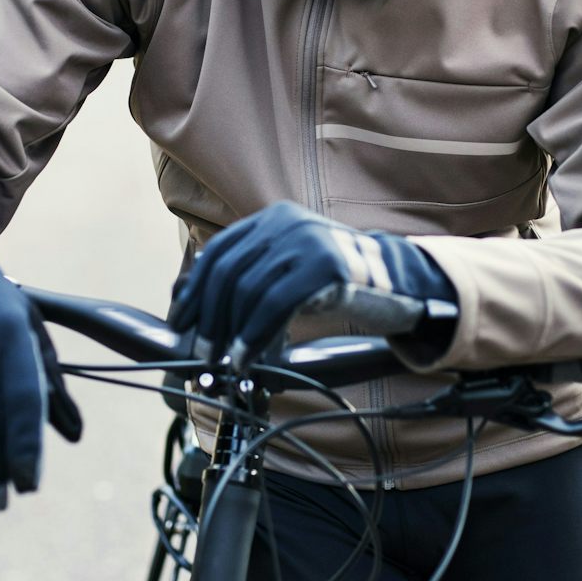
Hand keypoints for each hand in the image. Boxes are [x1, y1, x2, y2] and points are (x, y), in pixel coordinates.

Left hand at [167, 201, 454, 362]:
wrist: (400, 284)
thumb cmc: (339, 284)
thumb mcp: (292, 269)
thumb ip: (255, 277)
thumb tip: (201, 312)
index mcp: (273, 218)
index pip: (218, 252)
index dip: (193, 290)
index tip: (181, 324)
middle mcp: (286, 222)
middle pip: (227, 271)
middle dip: (208, 317)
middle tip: (201, 353)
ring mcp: (307, 240)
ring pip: (247, 288)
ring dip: (229, 332)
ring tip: (225, 361)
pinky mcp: (324, 264)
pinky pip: (275, 303)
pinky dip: (254, 334)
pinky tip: (248, 357)